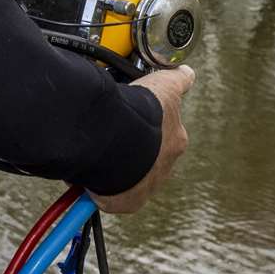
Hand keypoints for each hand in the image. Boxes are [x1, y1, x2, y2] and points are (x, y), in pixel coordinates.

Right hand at [90, 65, 193, 214]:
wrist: (119, 138)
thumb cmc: (142, 112)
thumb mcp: (164, 85)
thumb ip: (178, 79)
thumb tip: (187, 72)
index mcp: (175, 142)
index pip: (162, 136)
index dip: (145, 127)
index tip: (129, 120)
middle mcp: (164, 167)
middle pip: (144, 159)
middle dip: (129, 150)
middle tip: (108, 136)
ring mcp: (146, 186)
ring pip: (127, 177)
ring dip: (112, 167)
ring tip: (93, 152)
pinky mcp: (126, 202)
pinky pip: (110, 196)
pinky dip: (98, 187)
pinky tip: (87, 172)